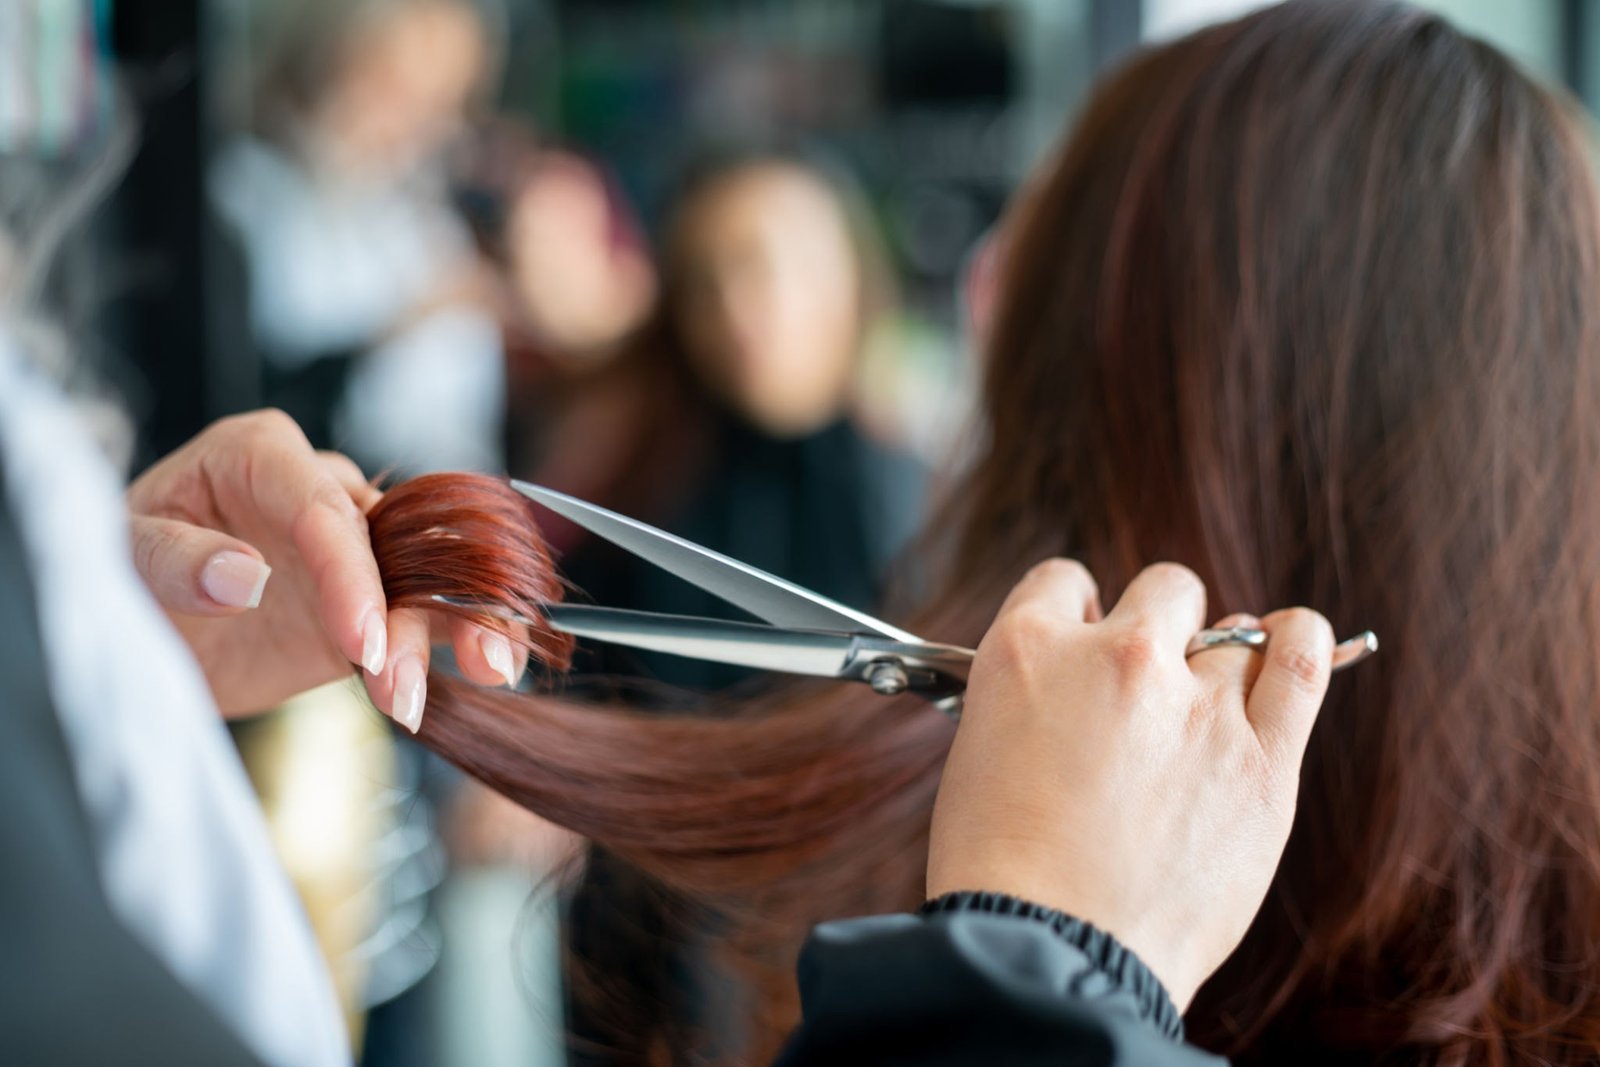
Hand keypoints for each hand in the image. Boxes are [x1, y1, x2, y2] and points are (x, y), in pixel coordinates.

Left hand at [127, 410, 523, 723]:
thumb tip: (244, 575)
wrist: (136, 629)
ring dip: (461, 622)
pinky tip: (496, 666)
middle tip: (399, 680)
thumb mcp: (119, 556)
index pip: (320, 504)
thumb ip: (174, 559)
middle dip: (410, 607)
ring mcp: (353, 549)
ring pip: (427, 574)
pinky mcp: (372, 603)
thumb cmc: (114, 570)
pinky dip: (465, 637)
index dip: (348, 570)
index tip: (357, 637)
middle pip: (390, 538)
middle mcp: (319, 491)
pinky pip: (431, 613)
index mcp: (259, 454)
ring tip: (490, 670)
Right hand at [927, 560, 1334, 1009]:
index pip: (1065, 583)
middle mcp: (1117, 657)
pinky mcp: (1261, 760)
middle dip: (1156, 630)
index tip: (1087, 647)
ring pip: (1233, 632)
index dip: (1079, 615)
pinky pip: (1301, 663)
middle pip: (1163, 593)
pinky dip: (1300, 643)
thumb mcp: (979, 750)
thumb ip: (1036, 698)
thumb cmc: (1001, 870)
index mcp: (1029, 650)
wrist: (1047, 951)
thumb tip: (1079, 689)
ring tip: (1214, 696)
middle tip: (1145, 690)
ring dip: (1222, 655)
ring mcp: (1196, 704)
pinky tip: (1291, 645)